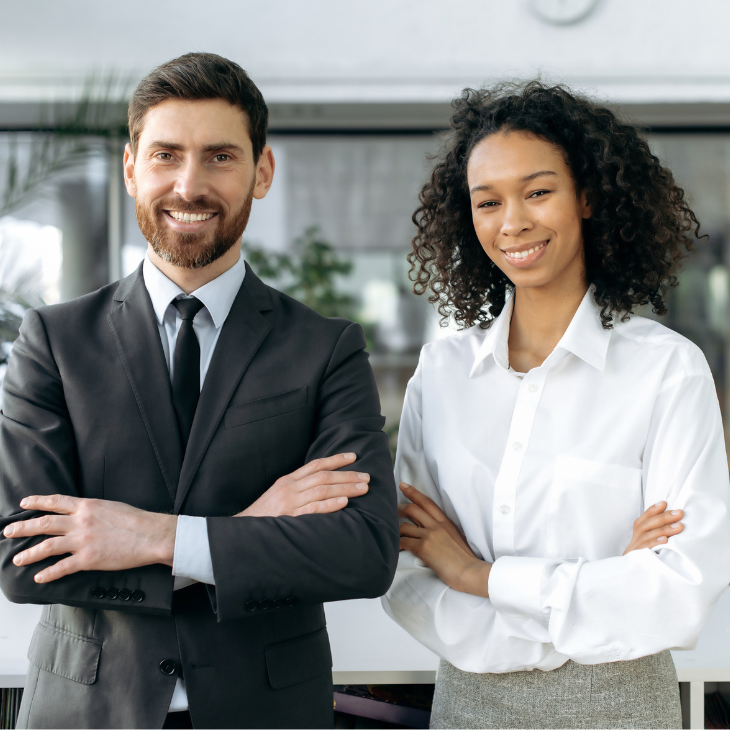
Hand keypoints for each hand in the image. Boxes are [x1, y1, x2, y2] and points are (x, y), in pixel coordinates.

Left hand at [3, 495, 176, 582]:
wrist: (150, 535)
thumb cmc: (135, 520)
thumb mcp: (110, 506)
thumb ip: (92, 510)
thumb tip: (81, 513)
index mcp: (87, 506)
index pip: (55, 502)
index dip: (37, 502)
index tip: (24, 504)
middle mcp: (80, 522)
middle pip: (44, 523)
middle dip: (23, 527)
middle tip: (8, 531)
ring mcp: (83, 541)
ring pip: (47, 546)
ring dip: (29, 553)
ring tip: (18, 558)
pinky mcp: (88, 559)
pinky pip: (62, 567)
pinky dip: (48, 573)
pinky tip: (39, 577)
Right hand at [238, 453, 368, 516]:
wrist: (242, 532)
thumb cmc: (264, 515)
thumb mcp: (279, 495)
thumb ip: (298, 488)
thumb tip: (323, 485)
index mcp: (288, 480)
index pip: (316, 464)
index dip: (336, 459)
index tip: (353, 457)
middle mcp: (290, 488)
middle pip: (323, 476)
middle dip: (347, 475)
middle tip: (366, 477)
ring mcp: (289, 502)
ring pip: (322, 490)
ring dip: (345, 487)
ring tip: (363, 488)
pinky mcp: (289, 518)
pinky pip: (313, 509)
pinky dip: (329, 504)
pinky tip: (343, 502)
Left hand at [398, 482, 490, 597]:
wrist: (470, 572)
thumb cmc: (465, 559)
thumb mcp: (456, 537)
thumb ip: (443, 529)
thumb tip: (430, 529)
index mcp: (446, 522)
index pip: (427, 502)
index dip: (413, 492)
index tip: (403, 485)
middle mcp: (436, 525)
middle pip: (413, 509)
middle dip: (400, 509)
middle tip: (393, 511)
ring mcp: (429, 535)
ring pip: (404, 526)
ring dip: (397, 530)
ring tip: (395, 535)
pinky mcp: (423, 548)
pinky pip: (403, 542)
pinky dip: (397, 544)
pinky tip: (396, 548)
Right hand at [623, 501, 683, 554]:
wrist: (631, 573)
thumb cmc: (645, 555)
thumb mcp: (649, 541)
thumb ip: (657, 531)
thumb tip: (674, 520)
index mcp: (638, 531)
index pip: (645, 518)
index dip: (653, 510)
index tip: (665, 503)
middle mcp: (636, 537)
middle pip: (647, 524)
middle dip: (664, 517)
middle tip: (679, 513)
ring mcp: (636, 547)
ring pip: (648, 535)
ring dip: (664, 529)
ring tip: (679, 526)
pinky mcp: (637, 557)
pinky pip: (645, 548)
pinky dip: (654, 543)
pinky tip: (665, 540)